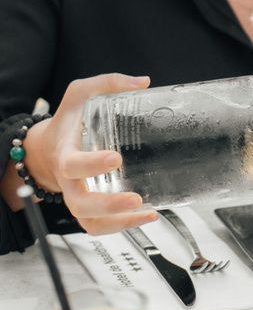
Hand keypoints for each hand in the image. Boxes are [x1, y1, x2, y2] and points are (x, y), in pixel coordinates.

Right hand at [23, 73, 158, 235]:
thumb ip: (109, 83)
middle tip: (135, 198)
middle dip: (108, 205)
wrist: (49, 147)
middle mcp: (69, 181)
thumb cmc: (68, 120)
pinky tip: (147, 216)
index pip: (73, 164)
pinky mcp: (88, 207)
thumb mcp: (82, 93)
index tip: (115, 158)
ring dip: (118, 224)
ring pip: (90, 222)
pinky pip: (98, 226)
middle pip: (81, 203)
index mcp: (65, 152)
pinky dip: (121, 227)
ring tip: (147, 214)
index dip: (92, 164)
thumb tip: (143, 82)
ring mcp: (78, 197)